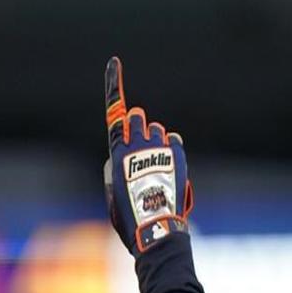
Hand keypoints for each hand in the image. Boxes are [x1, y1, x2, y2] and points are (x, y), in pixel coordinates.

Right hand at [104, 56, 192, 255]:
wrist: (157, 229)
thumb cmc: (130, 218)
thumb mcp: (113, 194)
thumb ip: (116, 169)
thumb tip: (124, 156)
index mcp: (117, 153)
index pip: (115, 112)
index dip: (113, 85)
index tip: (114, 63)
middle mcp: (138, 144)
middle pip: (139, 116)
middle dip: (137, 126)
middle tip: (139, 147)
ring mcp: (160, 148)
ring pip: (157, 129)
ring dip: (154, 142)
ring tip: (154, 169)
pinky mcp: (178, 154)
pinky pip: (173, 141)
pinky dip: (170, 151)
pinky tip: (167, 170)